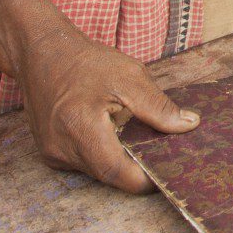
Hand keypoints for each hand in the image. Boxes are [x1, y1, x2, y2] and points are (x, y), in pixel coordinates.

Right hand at [16, 24, 197, 192]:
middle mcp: (61, 148)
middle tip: (162, 153)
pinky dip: (103, 153)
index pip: (117, 172)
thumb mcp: (129, 76)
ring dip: (119, 159)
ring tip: (139, 139)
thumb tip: (188, 125)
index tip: (169, 171)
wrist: (43, 54)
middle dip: (136, 168)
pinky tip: (114, 134)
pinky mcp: (50, 152)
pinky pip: (84, 162)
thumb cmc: (87, 62)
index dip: (145, 178)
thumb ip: (158, 106)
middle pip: (108, 174)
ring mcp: (52, 153)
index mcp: (80, 128)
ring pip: (96, 170)